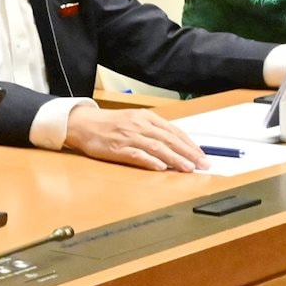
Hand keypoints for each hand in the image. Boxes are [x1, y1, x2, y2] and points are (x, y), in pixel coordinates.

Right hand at [62, 104, 204, 171]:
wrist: (83, 124)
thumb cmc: (110, 124)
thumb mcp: (134, 120)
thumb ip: (154, 130)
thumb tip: (176, 145)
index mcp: (145, 117)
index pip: (173, 131)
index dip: (189, 144)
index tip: (202, 155)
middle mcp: (139, 125)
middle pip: (169, 139)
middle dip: (188, 153)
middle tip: (203, 164)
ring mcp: (128, 137)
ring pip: (157, 147)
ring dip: (174, 158)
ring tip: (188, 168)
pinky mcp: (117, 149)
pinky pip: (137, 155)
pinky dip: (150, 161)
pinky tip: (161, 167)